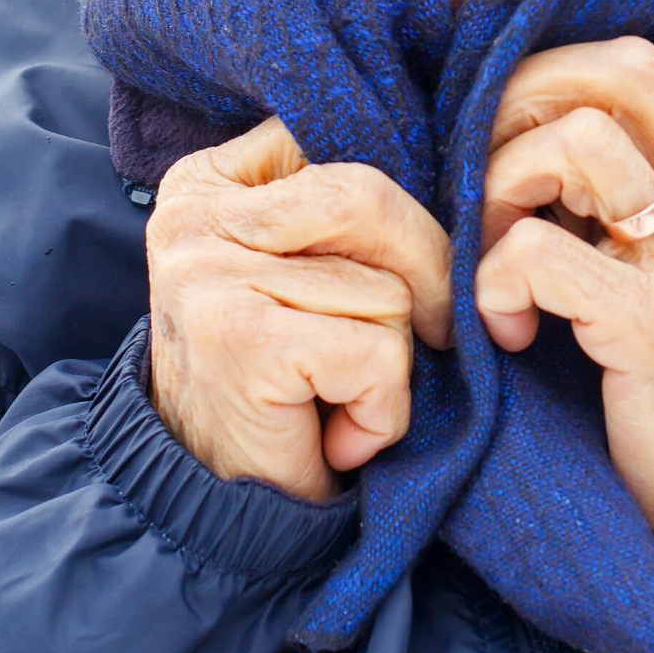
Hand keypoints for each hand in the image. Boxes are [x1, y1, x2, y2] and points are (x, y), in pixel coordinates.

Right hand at [144, 116, 451, 500]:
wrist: (214, 510)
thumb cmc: (278, 384)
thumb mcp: (297, 272)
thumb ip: (342, 212)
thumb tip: (459, 169)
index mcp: (205, 183)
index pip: (339, 142)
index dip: (403, 207)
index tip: (407, 267)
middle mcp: (194, 218)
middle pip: (370, 198)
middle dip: (428, 273)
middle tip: (431, 336)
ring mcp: (211, 276)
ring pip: (385, 287)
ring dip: (393, 361)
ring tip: (341, 397)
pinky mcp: (243, 341)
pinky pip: (376, 353)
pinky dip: (381, 409)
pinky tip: (339, 434)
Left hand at [476, 37, 653, 532]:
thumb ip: (613, 203)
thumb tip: (510, 129)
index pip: (632, 74)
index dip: (544, 96)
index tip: (501, 158)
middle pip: (621, 69)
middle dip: (523, 103)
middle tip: (486, 179)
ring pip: (578, 141)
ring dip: (503, 189)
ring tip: (493, 257)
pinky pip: (538, 252)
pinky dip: (494, 282)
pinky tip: (504, 331)